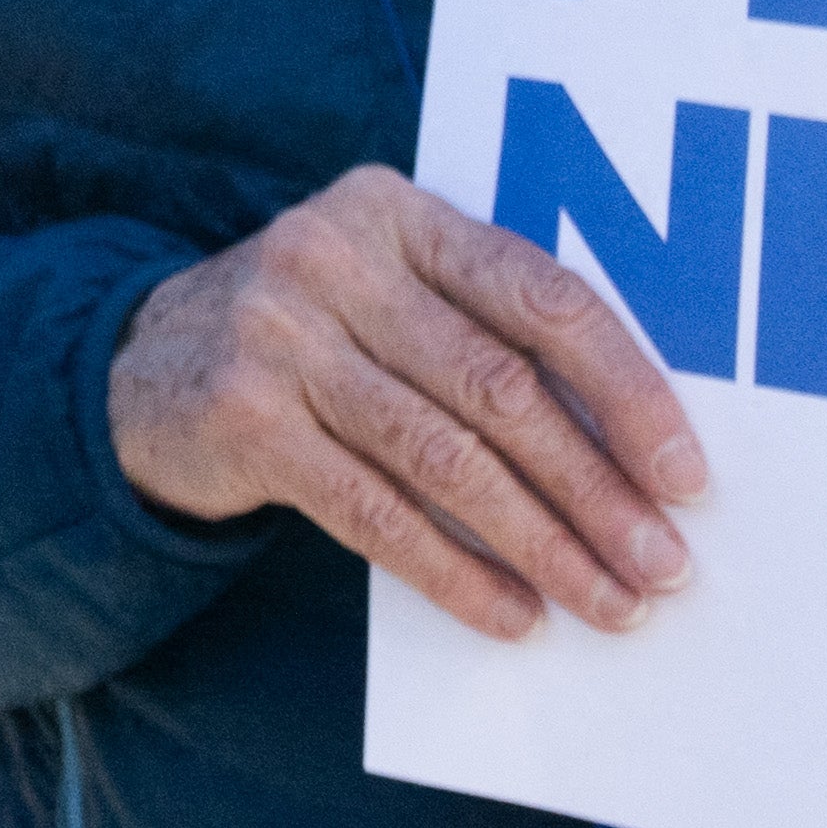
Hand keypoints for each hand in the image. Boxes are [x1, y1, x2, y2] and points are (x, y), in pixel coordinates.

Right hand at [111, 165, 708, 645]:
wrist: (139, 370)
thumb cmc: (317, 337)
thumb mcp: (389, 292)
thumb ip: (487, 329)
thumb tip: (639, 450)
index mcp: (397, 213)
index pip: (541, 296)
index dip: (629, 390)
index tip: (687, 477)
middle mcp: (333, 257)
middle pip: (500, 388)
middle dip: (597, 490)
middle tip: (663, 567)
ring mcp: (280, 335)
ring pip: (445, 458)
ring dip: (543, 544)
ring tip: (607, 603)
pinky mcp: (243, 418)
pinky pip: (374, 512)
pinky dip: (454, 573)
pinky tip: (511, 614)